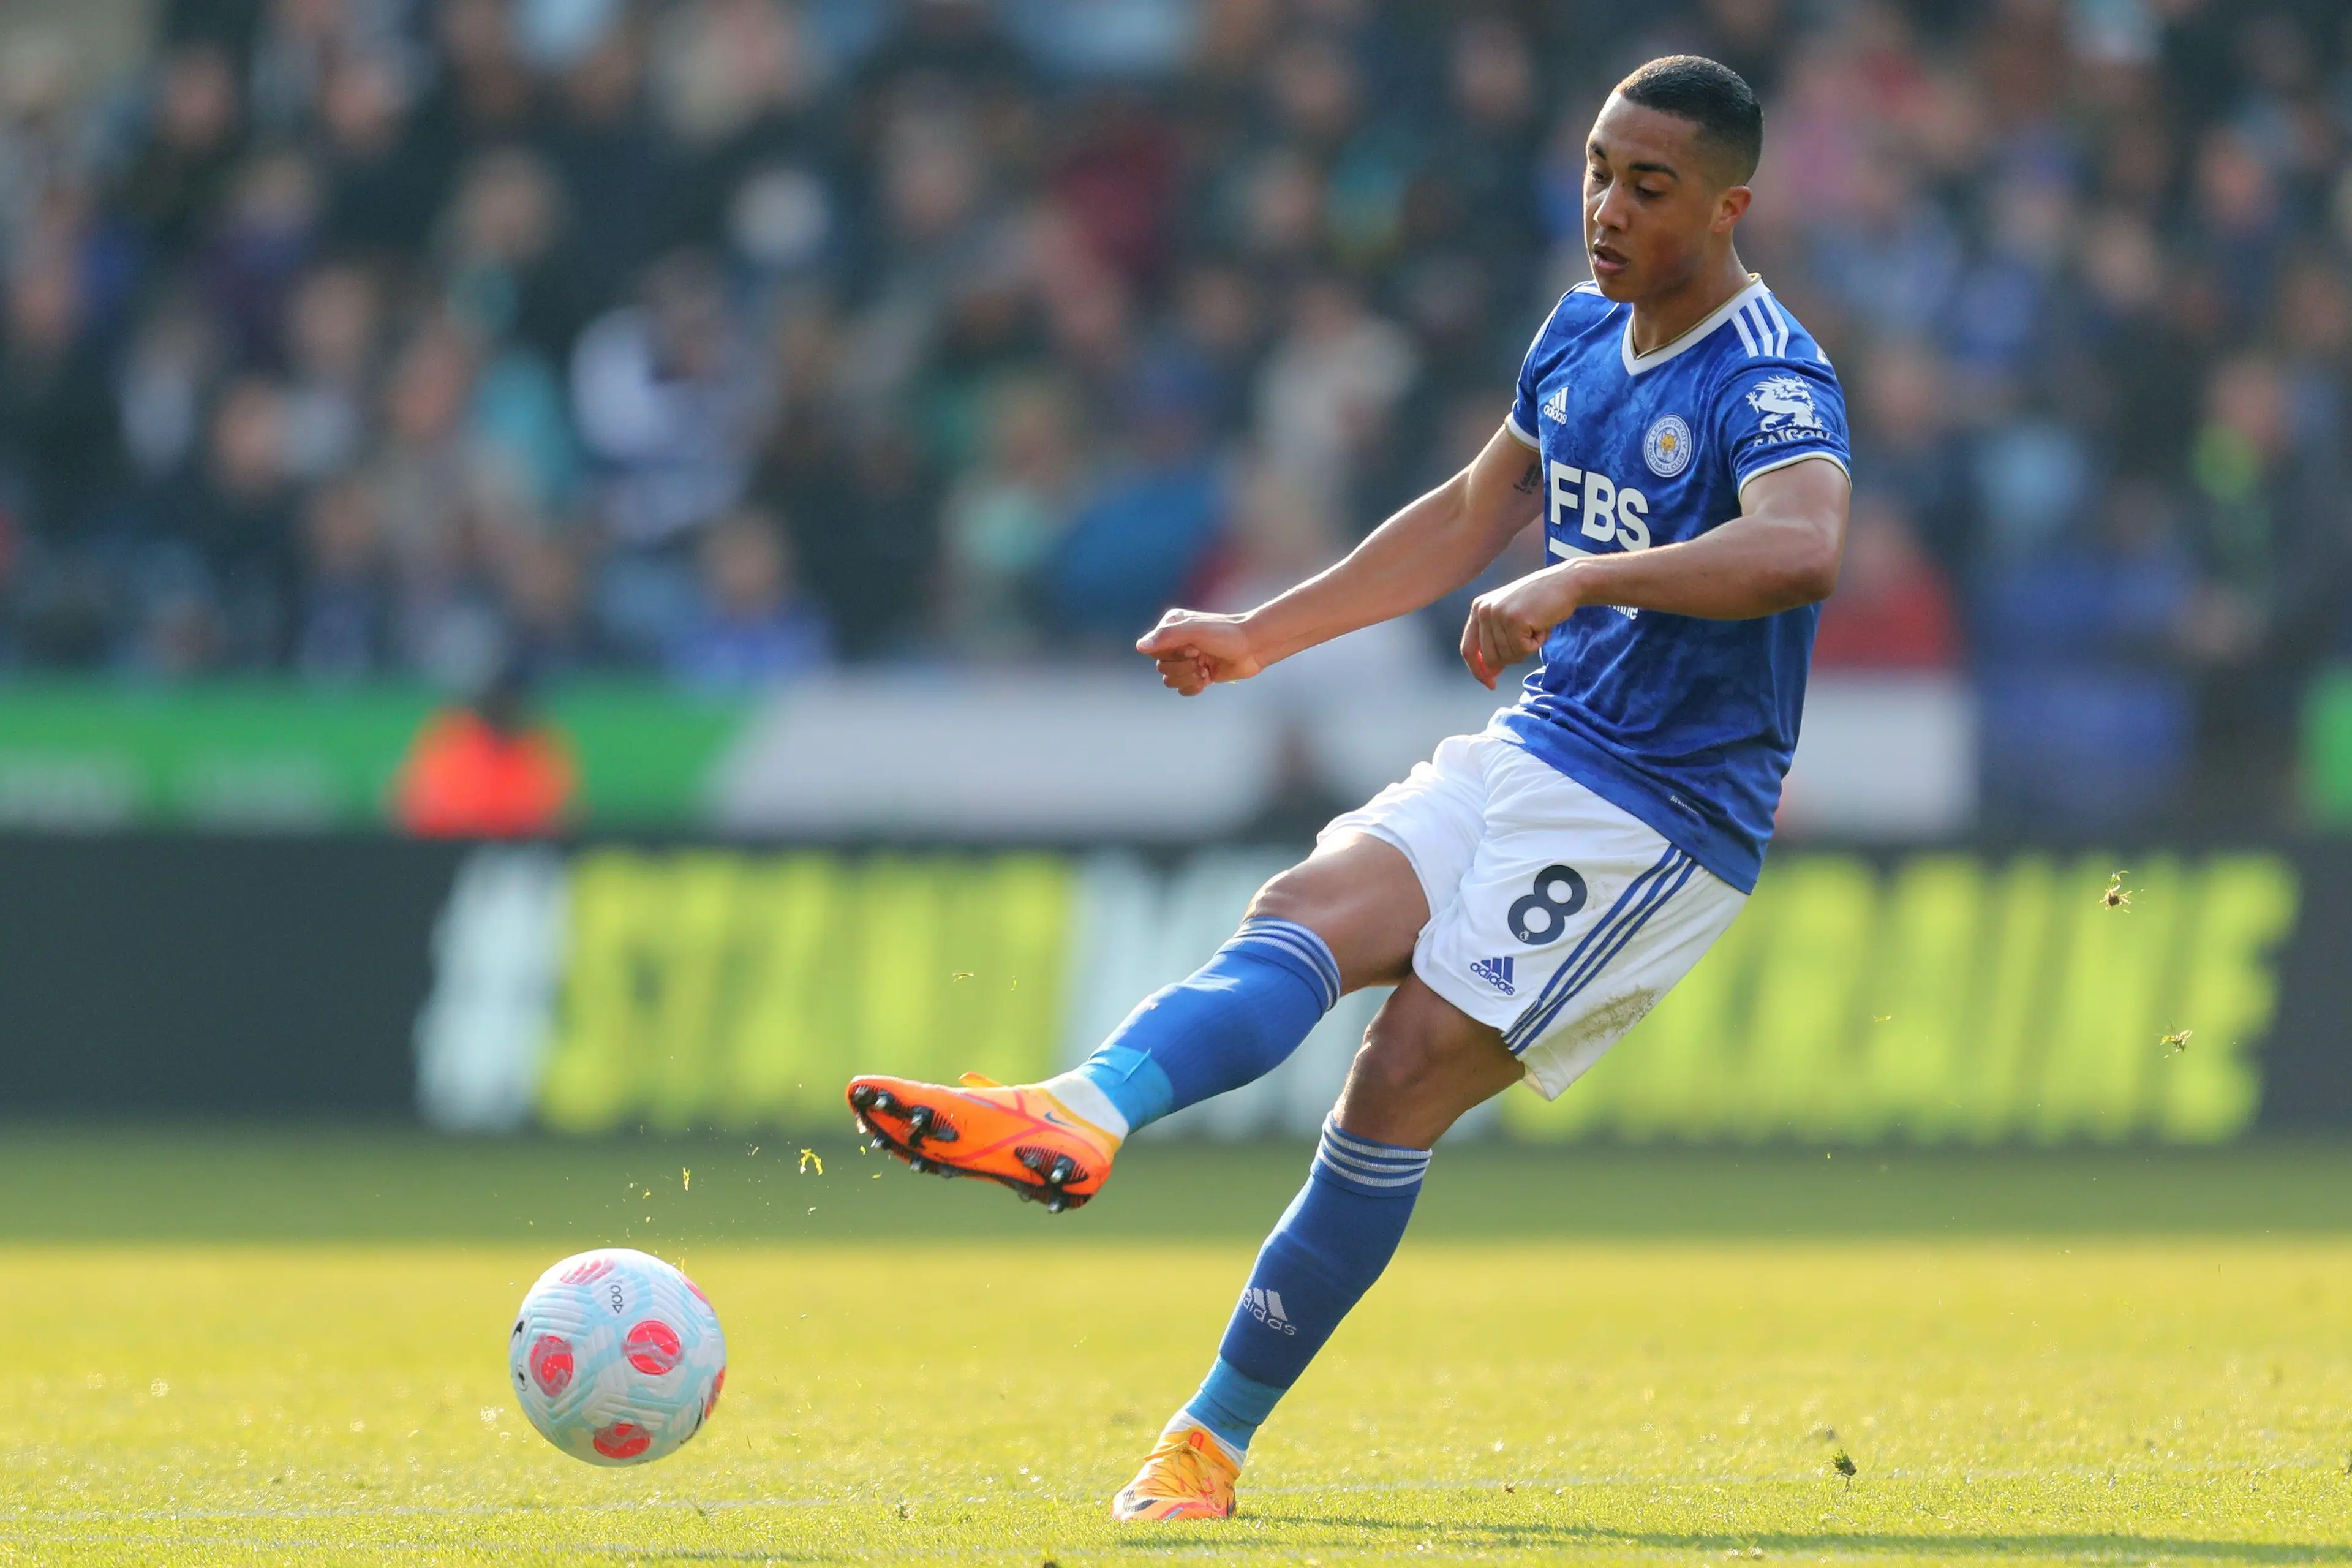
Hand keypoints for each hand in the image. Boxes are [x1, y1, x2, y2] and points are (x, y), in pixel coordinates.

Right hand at [1136, 609, 1265, 694]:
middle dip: (1182, 667)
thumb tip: (1139, 646)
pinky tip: (1207, 680)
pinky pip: (1182, 690)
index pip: (1154, 650)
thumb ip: (1166, 636)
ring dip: (1188, 678)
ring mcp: (1188, 660)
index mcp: (1172, 627)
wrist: (1253, 647)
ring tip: (1205, 670)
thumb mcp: (1194, 630)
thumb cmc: (1226, 634)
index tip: (1193, 648)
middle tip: (1201, 658)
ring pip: (1170, 681)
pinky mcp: (1199, 675)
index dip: (1172, 654)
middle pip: (1161, 667)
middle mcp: (1177, 644)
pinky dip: (1193, 688)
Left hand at [1460, 566, 1578, 688]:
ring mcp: (1498, 614)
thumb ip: (1495, 642)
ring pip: (1508, 656)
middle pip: (1490, 658)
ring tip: (1536, 626)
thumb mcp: (1509, 618)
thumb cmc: (1540, 602)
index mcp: (1478, 609)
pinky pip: (1523, 651)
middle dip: (1512, 657)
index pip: (1468, 648)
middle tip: (1528, 637)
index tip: (1490, 684)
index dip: (1477, 670)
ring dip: (1527, 648)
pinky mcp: (1515, 620)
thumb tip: (1489, 673)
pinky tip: (1542, 626)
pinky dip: (1537, 644)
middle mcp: (1483, 610)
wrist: (1565, 583)